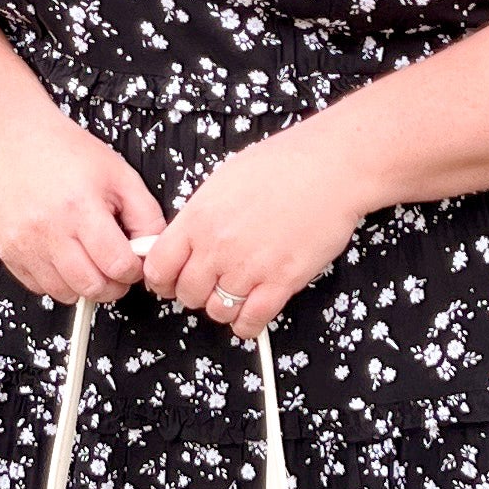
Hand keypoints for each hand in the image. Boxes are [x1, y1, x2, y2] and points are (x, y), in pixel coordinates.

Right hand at [0, 104, 165, 306]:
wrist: (14, 139)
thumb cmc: (65, 152)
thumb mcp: (119, 174)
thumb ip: (146, 215)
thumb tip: (153, 251)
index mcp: (81, 208)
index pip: (118, 266)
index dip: (133, 269)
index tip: (132, 260)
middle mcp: (49, 230)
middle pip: (92, 287)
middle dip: (112, 284)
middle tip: (113, 265)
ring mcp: (25, 244)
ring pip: (65, 294)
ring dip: (83, 284)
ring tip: (87, 258)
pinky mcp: (8, 251)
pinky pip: (39, 288)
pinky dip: (56, 281)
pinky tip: (62, 255)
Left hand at [140, 120, 365, 343]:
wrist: (329, 168)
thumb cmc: (282, 164)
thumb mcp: (222, 181)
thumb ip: (199, 215)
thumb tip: (185, 239)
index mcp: (198, 218)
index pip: (158, 266)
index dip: (161, 279)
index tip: (168, 281)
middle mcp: (218, 247)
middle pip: (186, 294)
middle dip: (194, 293)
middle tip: (207, 285)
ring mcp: (249, 268)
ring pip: (216, 311)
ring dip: (222, 308)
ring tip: (234, 294)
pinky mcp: (281, 282)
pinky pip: (251, 321)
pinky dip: (247, 324)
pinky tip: (252, 313)